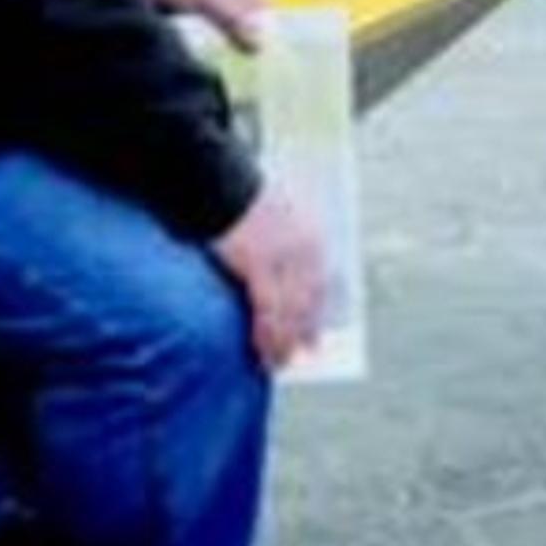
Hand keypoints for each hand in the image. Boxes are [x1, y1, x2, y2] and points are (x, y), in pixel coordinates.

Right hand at [212, 185, 325, 370]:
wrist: (223, 183)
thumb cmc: (244, 201)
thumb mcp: (278, 220)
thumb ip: (288, 249)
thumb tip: (291, 285)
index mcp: (313, 237)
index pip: (322, 285)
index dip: (317, 313)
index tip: (316, 333)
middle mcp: (305, 250)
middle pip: (309, 302)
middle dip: (304, 331)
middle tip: (301, 354)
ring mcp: (284, 259)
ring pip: (291, 313)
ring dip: (285, 342)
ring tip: (279, 362)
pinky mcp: (259, 266)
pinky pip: (268, 312)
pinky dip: (267, 336)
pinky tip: (262, 352)